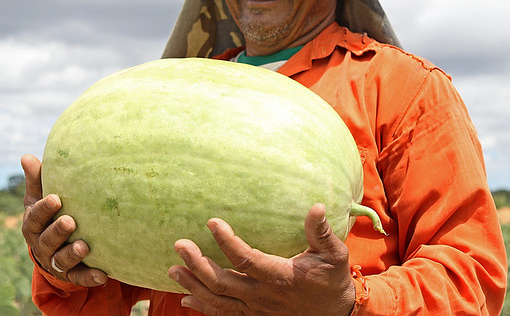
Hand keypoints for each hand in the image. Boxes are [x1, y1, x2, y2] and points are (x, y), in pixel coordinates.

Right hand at [20, 154, 107, 286]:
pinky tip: (102, 274)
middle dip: (58, 231)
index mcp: (33, 225)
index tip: (56, 198)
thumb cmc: (48, 215)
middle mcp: (42, 245)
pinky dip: (90, 277)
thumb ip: (37, 180)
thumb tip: (26, 156)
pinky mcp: (71, 273)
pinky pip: (80, 277)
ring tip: (84, 246)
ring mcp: (56, 261)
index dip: (44, 209)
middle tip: (70, 221)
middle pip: (47, 240)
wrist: (52, 248)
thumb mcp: (39, 198)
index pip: (35, 217)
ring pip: (61, 260)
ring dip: (72, 254)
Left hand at [168, 203, 354, 314]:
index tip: (211, 221)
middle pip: (222, 282)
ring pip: (217, 301)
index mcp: (280, 277)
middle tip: (179, 245)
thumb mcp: (334, 254)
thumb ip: (321, 232)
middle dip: (197, 264)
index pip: (247, 259)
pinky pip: (223, 315)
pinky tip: (186, 298)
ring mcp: (256, 310)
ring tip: (172, 269)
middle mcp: (263, 296)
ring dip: (193, 286)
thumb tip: (316, 206)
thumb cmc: (332, 280)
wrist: (337, 315)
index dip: (227, 241)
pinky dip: (203, 307)